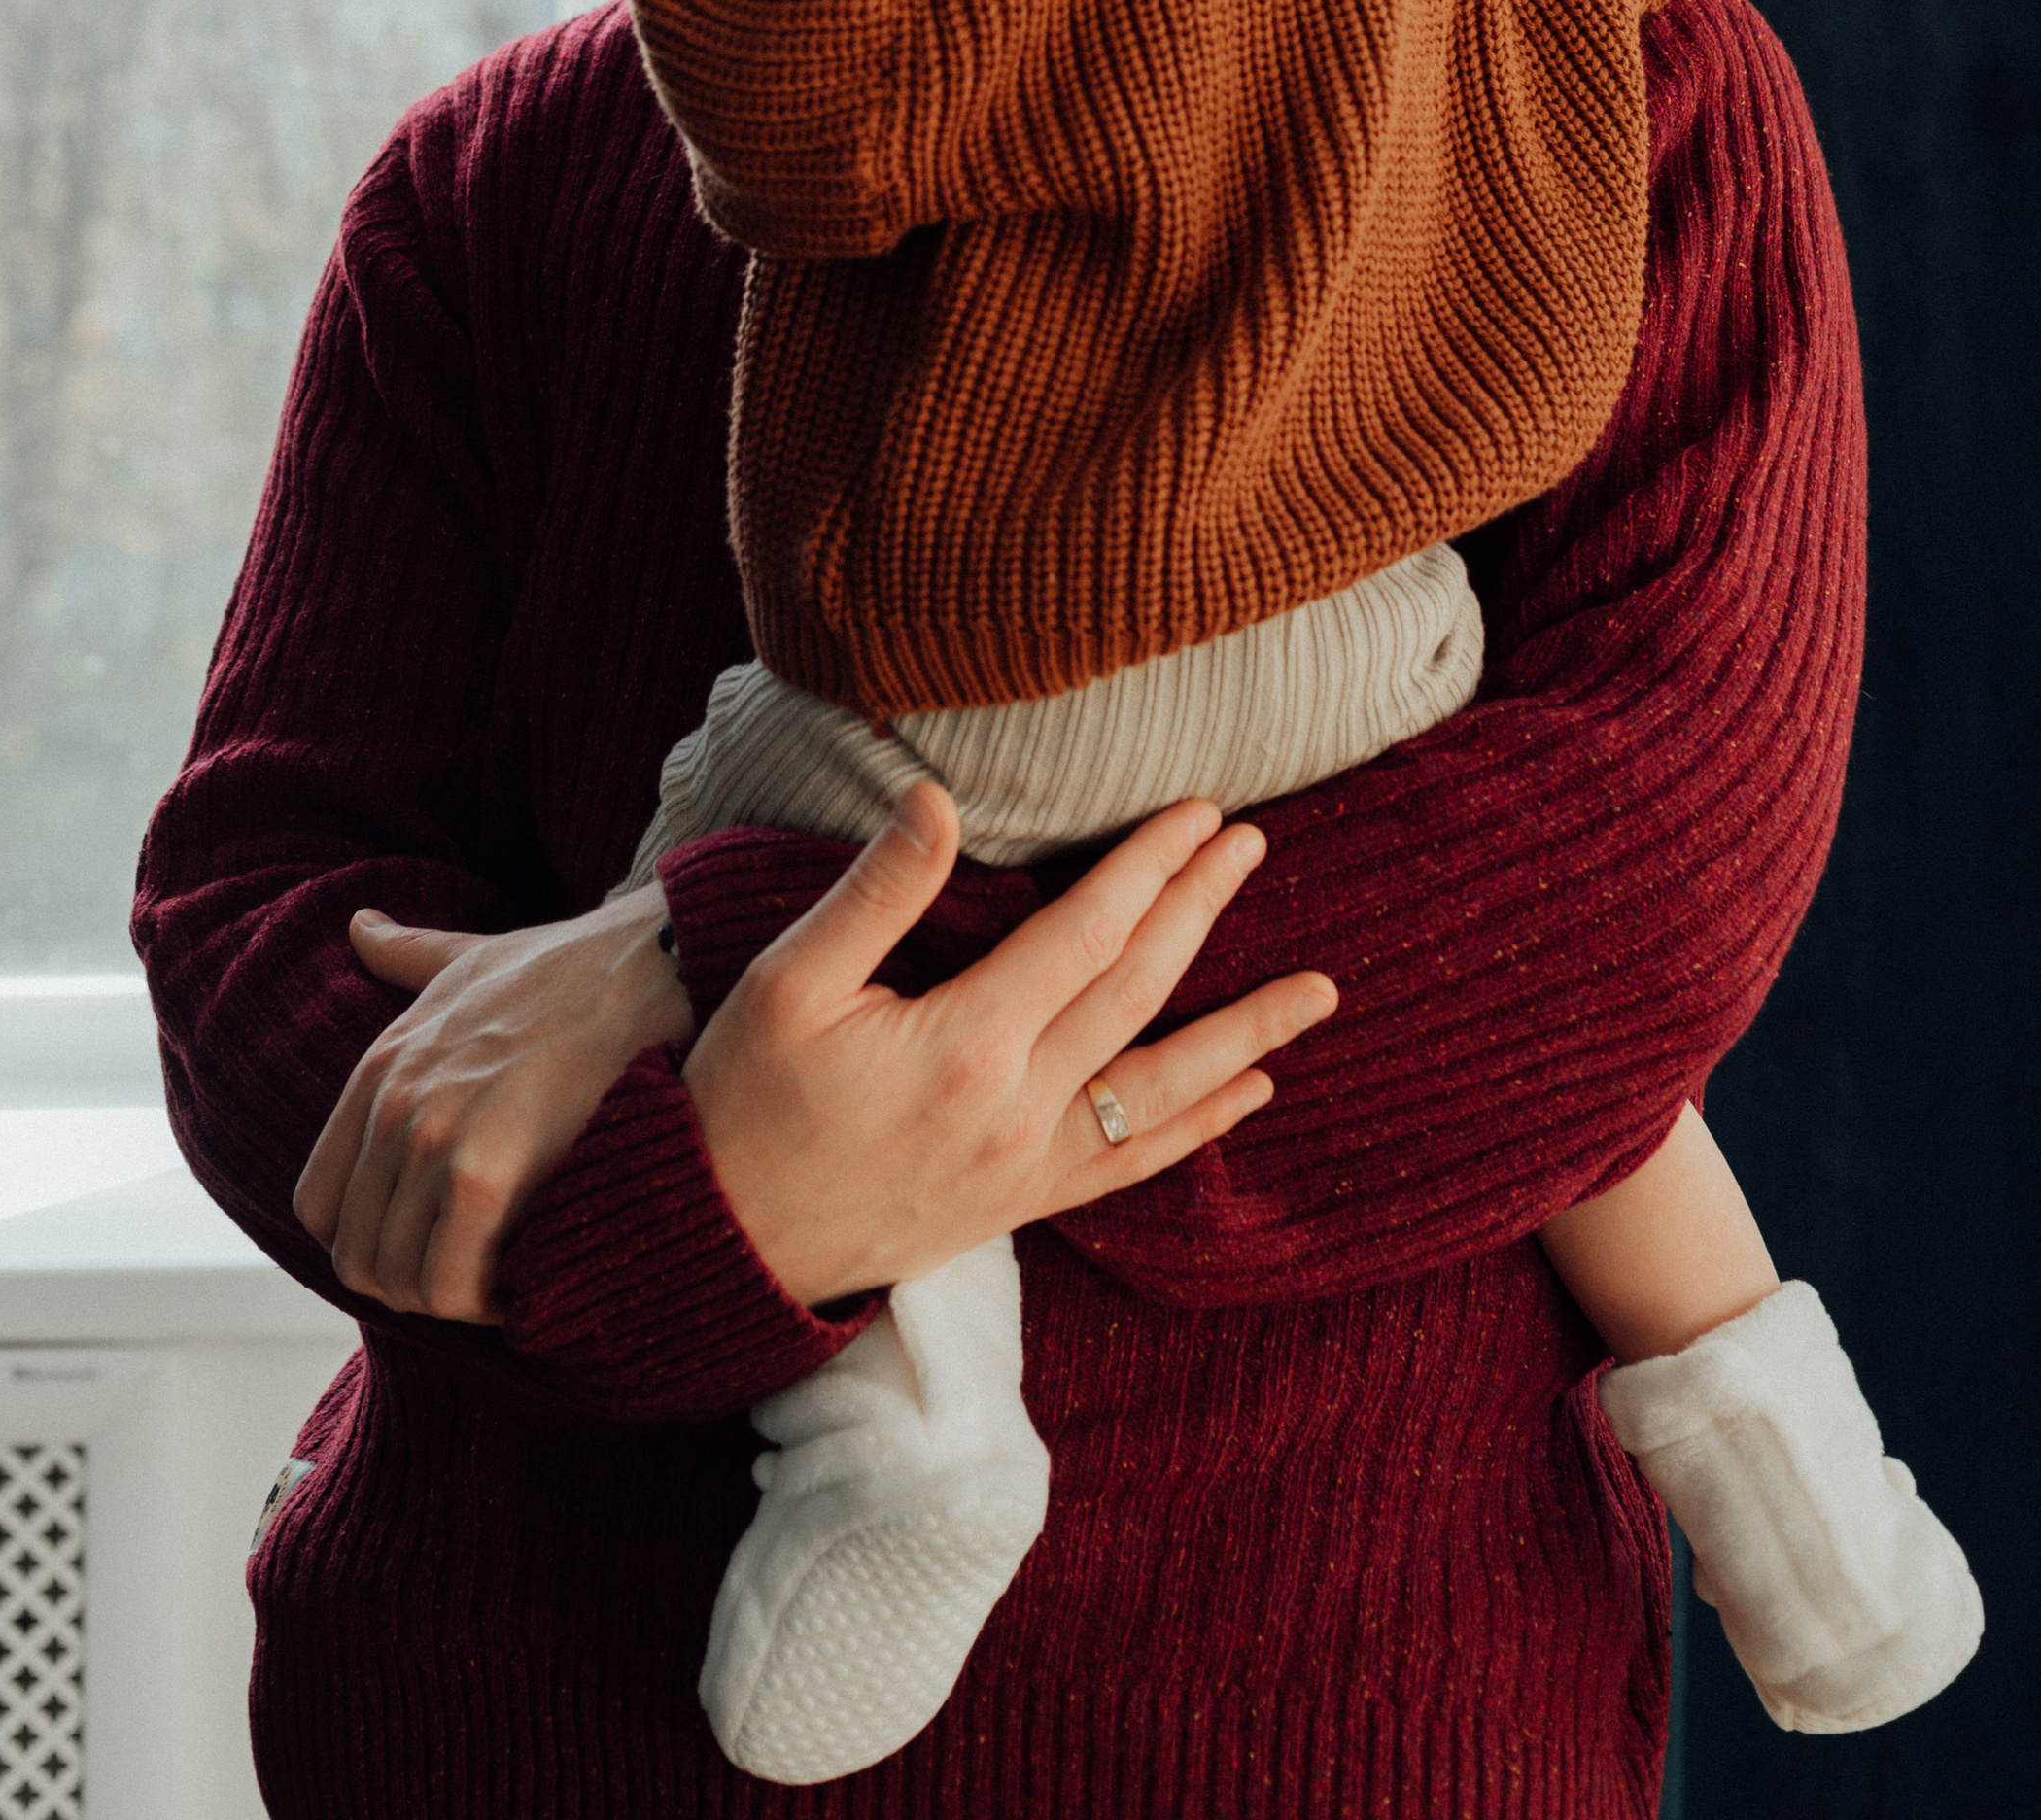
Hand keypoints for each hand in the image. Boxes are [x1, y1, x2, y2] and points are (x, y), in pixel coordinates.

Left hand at [293, 885, 693, 1321]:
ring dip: (452, 1299)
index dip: (363, 1240)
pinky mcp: (488, 1176)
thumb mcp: (468, 956)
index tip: (422, 1242)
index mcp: (380, 1067)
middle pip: (358, 1256)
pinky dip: (486, 1306)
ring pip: (401, 1282)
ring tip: (507, 1281)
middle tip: (475, 1275)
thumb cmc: (570, 966)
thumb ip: (405, 954)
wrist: (651, 964)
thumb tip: (359, 926)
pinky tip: (530, 1283)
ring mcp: (436, 1141)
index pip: (317, 1205)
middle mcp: (394, 1107)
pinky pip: (453, 1286)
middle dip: (413, 1282)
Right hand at [684, 782, 1336, 1307]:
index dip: (1148, 866)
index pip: (1087, 934)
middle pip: (1138, 993)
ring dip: (1248, 1033)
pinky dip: (1201, 1126)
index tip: (1200, 812)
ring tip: (1322, 989)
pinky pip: (1133, 1162)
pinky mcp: (1022, 1205)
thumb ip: (876, 889)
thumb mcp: (788, 981)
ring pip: (1163, 1089)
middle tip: (1254, 845)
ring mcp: (1027, 1169)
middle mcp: (1015, 1113)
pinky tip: (1252, 1093)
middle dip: (1201, 911)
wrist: (718, 1241)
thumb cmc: (741, 1097)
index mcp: (964, 1046)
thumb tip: (937, 797)